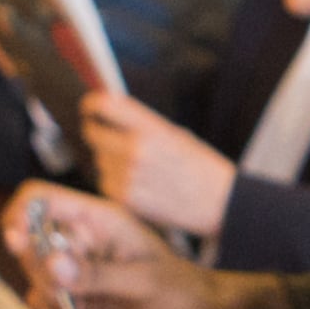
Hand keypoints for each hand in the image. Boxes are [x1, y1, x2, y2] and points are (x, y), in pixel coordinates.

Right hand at [5, 181, 238, 308]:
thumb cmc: (181, 291)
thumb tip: (52, 266)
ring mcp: (75, 274)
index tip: (19, 244)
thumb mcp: (142, 283)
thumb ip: (96, 275)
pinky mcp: (76, 303)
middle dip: (52, 293)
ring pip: (40, 295)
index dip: (20, 217)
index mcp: (96, 221)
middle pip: (31, 256)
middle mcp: (79, 243)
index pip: (39, 200)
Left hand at [83, 91, 236, 238]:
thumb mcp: (176, 134)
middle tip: (105, 136)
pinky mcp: (125, 199)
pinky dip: (114, 182)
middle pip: (93, 133)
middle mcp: (135, 150)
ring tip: (136, 168)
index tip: (89, 108)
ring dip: (108, 160)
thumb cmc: (201, 167)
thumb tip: (110, 115)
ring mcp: (128, 176)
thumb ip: (143, 125)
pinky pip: (105, 183)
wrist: (220, 204)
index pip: (105, 106)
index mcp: (151, 128)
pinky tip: (137, 184)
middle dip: (97, 133)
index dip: (91, 105)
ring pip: (99, 160)